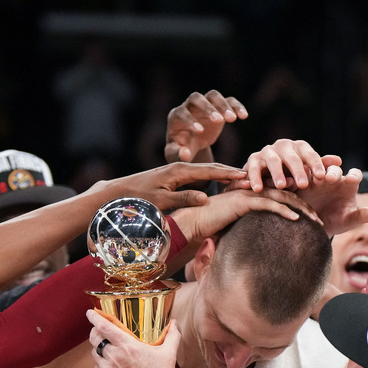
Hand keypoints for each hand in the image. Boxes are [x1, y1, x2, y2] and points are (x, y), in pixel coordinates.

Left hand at [88, 310, 179, 367]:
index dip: (95, 317)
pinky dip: (100, 364)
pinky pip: (96, 367)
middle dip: (95, 331)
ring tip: (106, 348)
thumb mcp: (169, 353)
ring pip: (94, 352)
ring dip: (98, 348)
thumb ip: (172, 335)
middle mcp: (114, 355)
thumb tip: (174, 323)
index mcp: (127, 345)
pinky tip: (109, 364)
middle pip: (95, 337)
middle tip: (99, 330)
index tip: (90, 313)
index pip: (104, 326)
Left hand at [96, 161, 246, 212]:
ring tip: (240, 175)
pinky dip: (212, 175)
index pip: (209, 172)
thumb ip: (184, 198)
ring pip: (205, 169)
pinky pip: (198, 174)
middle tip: (250, 174)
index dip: (228, 175)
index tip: (245, 177)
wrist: (118, 191)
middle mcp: (179, 167)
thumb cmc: (138, 199)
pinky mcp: (173, 175)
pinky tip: (219, 180)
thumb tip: (206, 198)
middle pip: (210, 167)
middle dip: (230, 171)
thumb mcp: (161, 200)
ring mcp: (176, 169)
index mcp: (179, 171)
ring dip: (223, 172)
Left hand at [165, 90, 247, 163]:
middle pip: (196, 98)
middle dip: (207, 108)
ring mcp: (205, 104)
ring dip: (223, 105)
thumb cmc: (182, 149)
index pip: (181, 112)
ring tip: (232, 119)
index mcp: (176, 116)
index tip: (200, 131)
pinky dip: (236, 106)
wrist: (191, 144)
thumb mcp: (177, 154)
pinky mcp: (218, 107)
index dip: (189, 120)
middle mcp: (189, 106)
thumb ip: (179, 154)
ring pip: (213, 96)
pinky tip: (244, 116)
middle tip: (218, 120)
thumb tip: (185, 154)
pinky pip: (229, 100)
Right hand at [170, 186, 318, 243]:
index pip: (281, 196)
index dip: (299, 205)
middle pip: (286, 194)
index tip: (313, 219)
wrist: (191, 224)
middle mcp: (252, 191)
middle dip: (306, 206)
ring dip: (300, 208)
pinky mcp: (242, 201)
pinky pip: (268, 204)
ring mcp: (248, 194)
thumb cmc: (210, 229)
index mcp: (253, 195)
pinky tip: (296, 218)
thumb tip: (265, 249)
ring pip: (281, 196)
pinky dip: (283, 210)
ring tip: (315, 221)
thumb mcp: (236, 229)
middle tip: (320, 221)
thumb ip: (251, 231)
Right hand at [239, 139, 342, 191]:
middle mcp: (282, 146)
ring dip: (277, 173)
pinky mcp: (252, 160)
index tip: (322, 177)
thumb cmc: (290, 175)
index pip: (309, 154)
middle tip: (303, 185)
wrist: (263, 177)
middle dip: (298, 170)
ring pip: (273, 160)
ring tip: (282, 186)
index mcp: (298, 148)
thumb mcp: (305, 171)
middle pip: (292, 157)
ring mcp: (266, 152)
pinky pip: (252, 168)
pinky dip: (255, 178)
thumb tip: (338, 161)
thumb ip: (319, 167)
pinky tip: (258, 189)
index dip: (316, 164)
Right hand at [294, 166, 367, 235]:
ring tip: (314, 179)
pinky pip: (298, 177)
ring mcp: (316, 179)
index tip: (351, 180)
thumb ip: (360, 217)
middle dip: (333, 173)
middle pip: (334, 170)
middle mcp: (332, 179)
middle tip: (329, 179)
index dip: (354, 175)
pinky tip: (294, 182)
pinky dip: (296, 178)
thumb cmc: (335, 223)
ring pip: (316, 170)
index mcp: (348, 185)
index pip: (354, 175)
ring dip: (315, 172)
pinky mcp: (301, 183)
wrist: (313, 230)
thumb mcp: (347, 222)